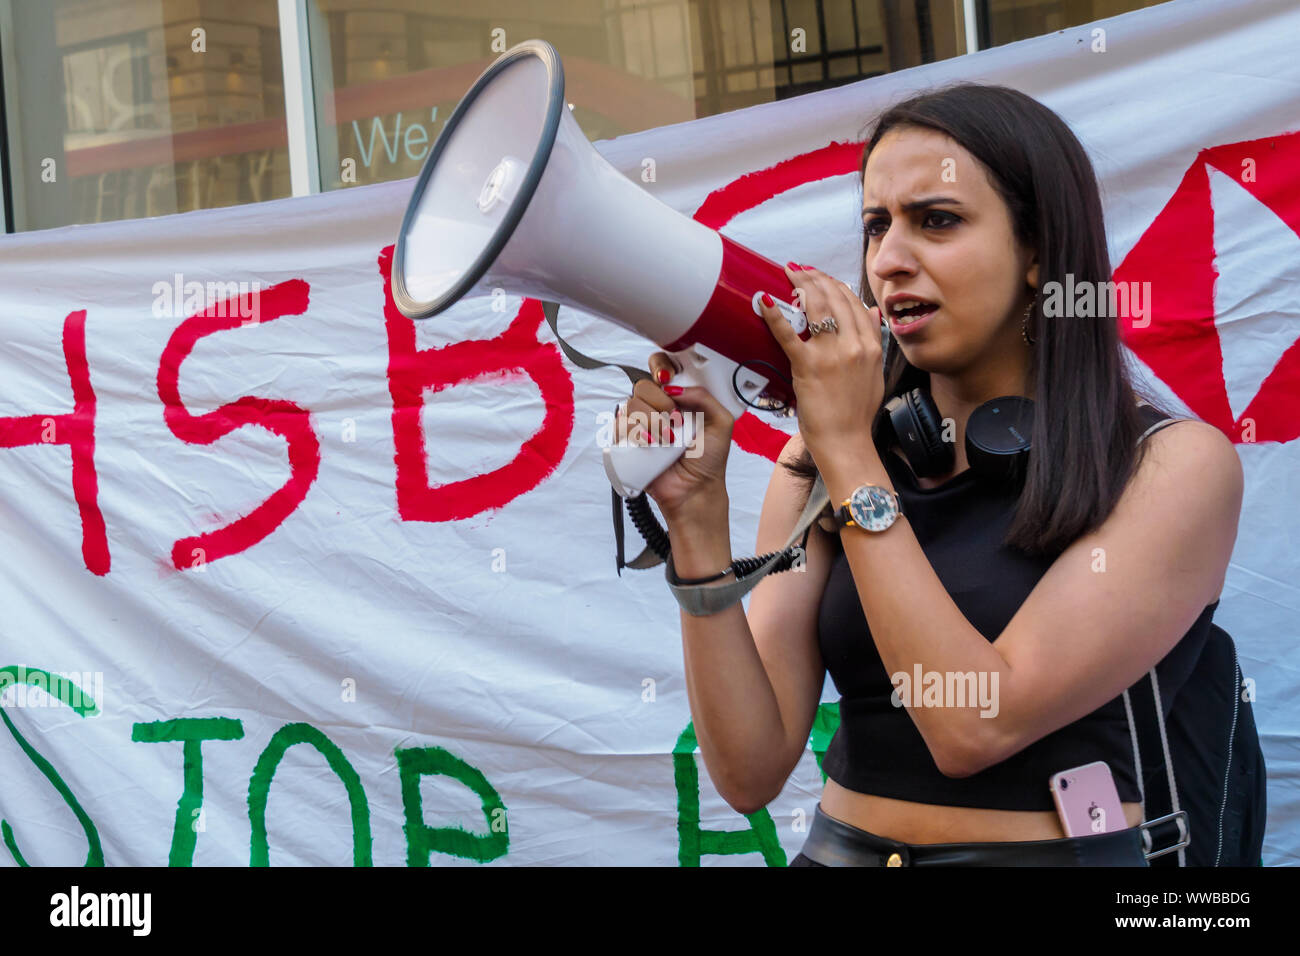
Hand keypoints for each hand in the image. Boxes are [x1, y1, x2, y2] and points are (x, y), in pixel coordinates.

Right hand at [615, 352, 733, 517]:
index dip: (660, 367)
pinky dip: (635, 434)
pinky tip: (650, 445)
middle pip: (642, 385)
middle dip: (660, 403)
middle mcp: (656, 407)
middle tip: (675, 421)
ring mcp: (640, 424)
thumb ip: (705, 397)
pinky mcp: (626, 442)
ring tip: (666, 440)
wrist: (694, 489)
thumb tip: (675, 387)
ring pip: (630, 405)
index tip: (667, 378)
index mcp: (677, 397)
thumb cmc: (708, 459)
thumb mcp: (721, 422)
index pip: (660, 367)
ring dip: (651, 422)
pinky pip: (618, 426)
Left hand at [756, 263, 885, 466]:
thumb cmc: (857, 413)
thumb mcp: (876, 373)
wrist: (846, 441)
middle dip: (815, 278)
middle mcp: (854, 345)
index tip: (821, 276)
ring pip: (816, 307)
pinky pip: (789, 335)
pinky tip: (763, 300)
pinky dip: (774, 315)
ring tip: (788, 274)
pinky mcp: (808, 367)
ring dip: (800, 285)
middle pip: (834, 298)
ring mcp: (831, 355)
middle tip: (799, 269)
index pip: (853, 302)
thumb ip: (875, 340)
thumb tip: (873, 312)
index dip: (835, 284)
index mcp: (871, 345)